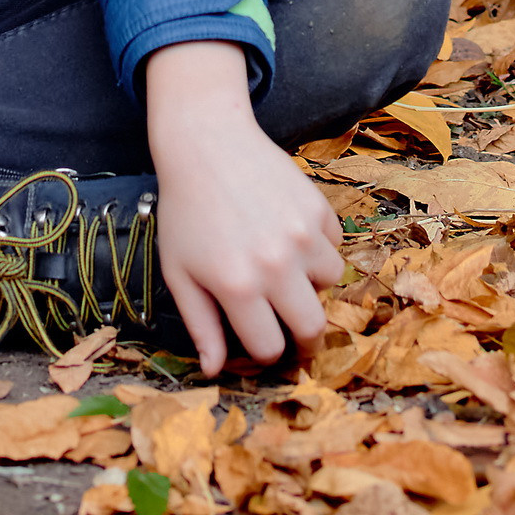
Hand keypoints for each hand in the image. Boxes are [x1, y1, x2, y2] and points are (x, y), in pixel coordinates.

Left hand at [143, 40, 341, 374]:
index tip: (260, 338)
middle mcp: (276, 264)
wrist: (206, 143)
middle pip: (313, 328)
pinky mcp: (318, 207)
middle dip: (303, 335)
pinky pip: (334, 244)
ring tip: (285, 266)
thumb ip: (201, 326)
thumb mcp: (180, 273)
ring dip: (312, 284)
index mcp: (238, 287)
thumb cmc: (186, 211)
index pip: (270, 347)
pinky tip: (290, 233)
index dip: (265, 349)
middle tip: (291, 325)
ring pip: (330, 283)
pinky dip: (319, 247)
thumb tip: (215, 371)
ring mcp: (302, 234)